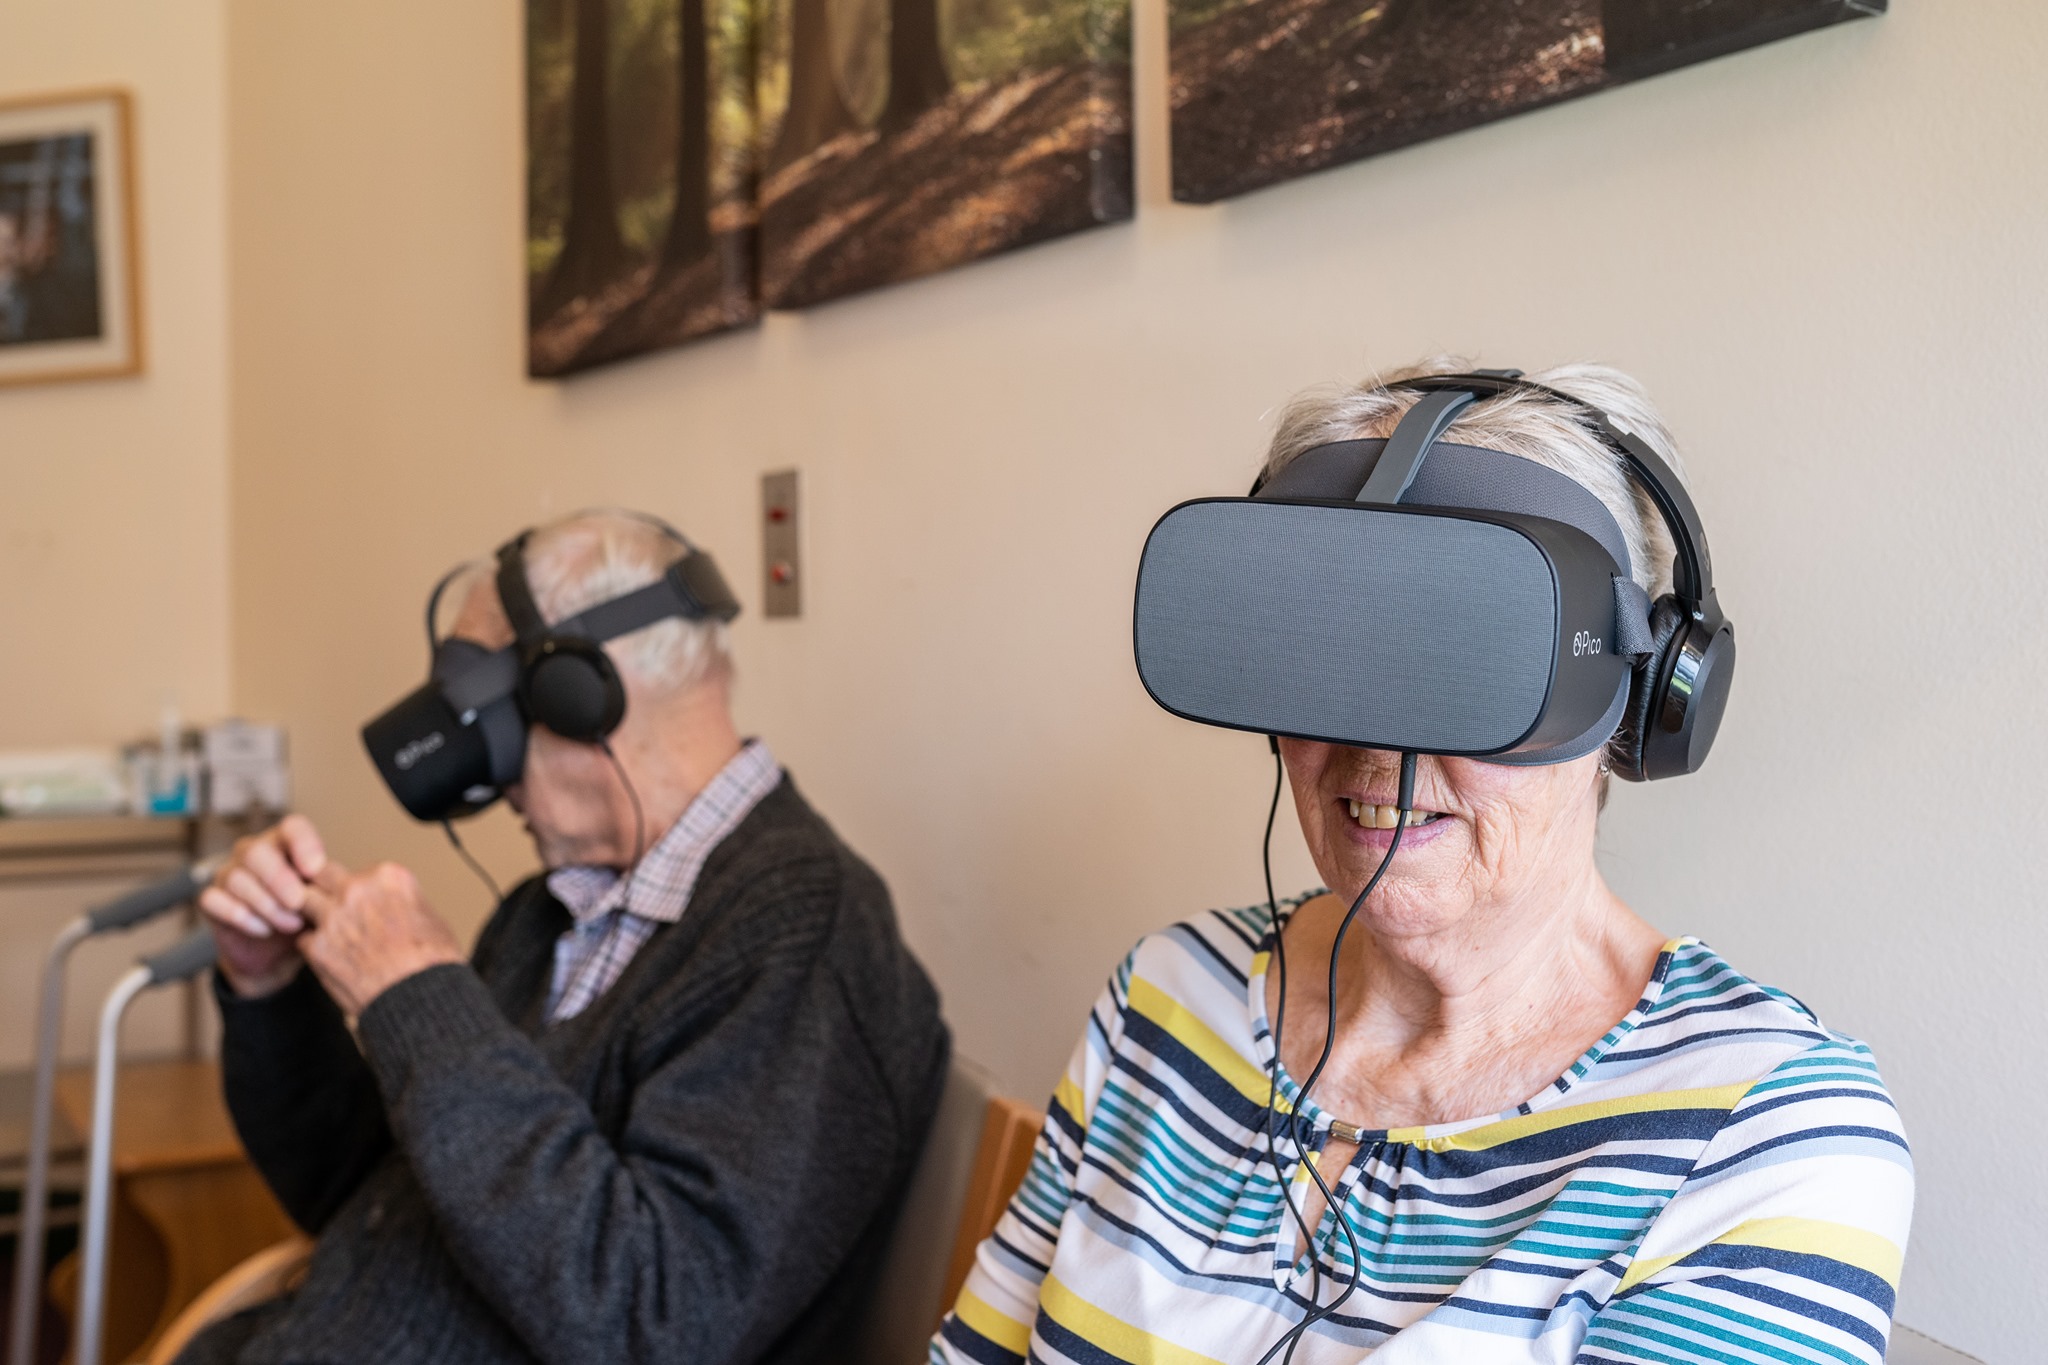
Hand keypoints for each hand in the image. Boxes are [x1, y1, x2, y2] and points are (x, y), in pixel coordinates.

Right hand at [198, 815, 327, 997]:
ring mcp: (229, 874)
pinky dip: (242, 917)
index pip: (292, 827)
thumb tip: (342, 881)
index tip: (315, 869)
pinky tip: (263, 930)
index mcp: (286, 844)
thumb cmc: (304, 916)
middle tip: (300, 903)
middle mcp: (254, 852)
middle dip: (280, 880)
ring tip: (291, 925)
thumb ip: (328, 885)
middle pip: (256, 851)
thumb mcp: (322, 899)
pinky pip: (215, 900)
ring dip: (267, 905)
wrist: (277, 953)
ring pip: (237, 878)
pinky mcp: (211, 899)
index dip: (303, 844)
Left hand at [299, 860, 465, 1017]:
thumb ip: (400, 900)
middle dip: (322, 887)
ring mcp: (333, 918)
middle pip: (320, 873)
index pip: (358, 869)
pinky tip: (331, 958)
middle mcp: (357, 890)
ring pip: (302, 902)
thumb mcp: (429, 914)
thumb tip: (391, 905)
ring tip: (327, 931)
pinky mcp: (317, 948)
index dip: (357, 886)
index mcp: (388, 876)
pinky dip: (314, 948)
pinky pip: (304, 939)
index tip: (360, 900)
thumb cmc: (432, 963)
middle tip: (328, 903)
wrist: (420, 999)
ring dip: (311, 915)